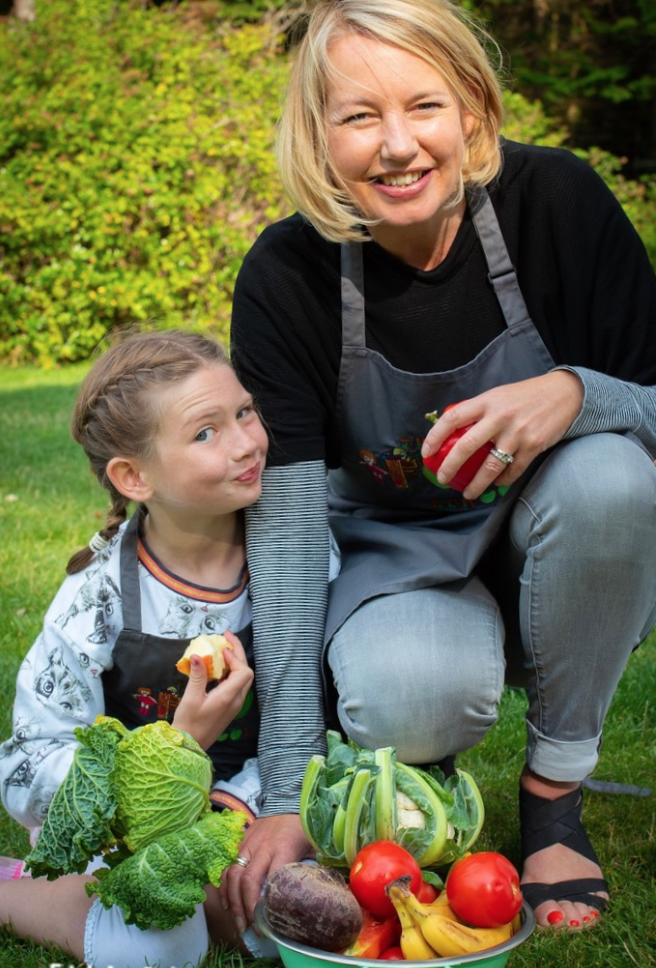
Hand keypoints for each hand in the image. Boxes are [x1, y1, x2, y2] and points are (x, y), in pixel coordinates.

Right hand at [172, 630, 253, 749]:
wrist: (189, 747)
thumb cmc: (189, 724)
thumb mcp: (191, 698)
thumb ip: (197, 676)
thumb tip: (197, 655)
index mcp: (229, 697)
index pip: (244, 671)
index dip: (235, 657)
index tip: (221, 649)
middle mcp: (236, 700)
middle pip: (246, 672)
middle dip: (237, 653)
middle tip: (225, 638)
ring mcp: (234, 704)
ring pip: (241, 678)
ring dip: (234, 662)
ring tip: (221, 649)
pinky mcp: (229, 707)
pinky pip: (235, 684)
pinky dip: (229, 672)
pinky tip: (217, 667)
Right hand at [217, 814, 315, 933]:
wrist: (283, 801)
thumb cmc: (301, 827)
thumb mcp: (313, 843)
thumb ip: (314, 866)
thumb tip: (320, 893)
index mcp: (284, 848)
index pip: (273, 878)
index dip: (269, 901)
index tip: (270, 922)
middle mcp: (262, 847)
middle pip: (248, 880)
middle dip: (246, 907)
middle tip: (250, 928)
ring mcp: (248, 845)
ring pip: (233, 875)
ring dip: (232, 901)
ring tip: (237, 923)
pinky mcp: (239, 844)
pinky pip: (226, 868)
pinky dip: (223, 888)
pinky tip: (226, 905)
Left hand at [420, 370, 583, 499]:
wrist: (563, 394)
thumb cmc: (525, 396)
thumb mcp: (498, 396)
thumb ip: (479, 412)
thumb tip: (454, 433)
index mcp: (486, 401)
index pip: (452, 418)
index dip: (435, 436)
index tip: (426, 452)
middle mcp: (499, 417)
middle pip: (466, 446)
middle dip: (450, 467)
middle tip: (442, 479)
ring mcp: (517, 433)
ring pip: (490, 466)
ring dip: (476, 484)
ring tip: (467, 493)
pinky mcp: (533, 446)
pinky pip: (512, 471)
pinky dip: (502, 481)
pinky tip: (495, 484)